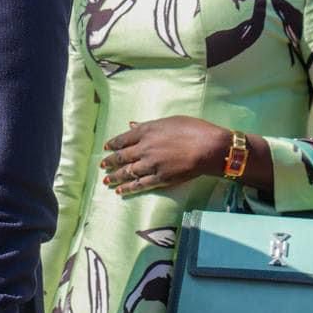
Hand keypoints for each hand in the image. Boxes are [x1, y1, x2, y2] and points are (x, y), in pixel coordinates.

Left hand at [100, 116, 230, 195]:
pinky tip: (121, 191)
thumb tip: (131, 125)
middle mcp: (144, 148)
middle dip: (110, 162)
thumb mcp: (168, 121)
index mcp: (145, 132)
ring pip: (128, 172)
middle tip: (102, 166)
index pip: (122, 139)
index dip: (113, 144)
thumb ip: (147, 125)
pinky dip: (129, 188)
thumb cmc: (192, 129)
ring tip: (106, 180)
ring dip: (115, 177)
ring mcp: (151, 164)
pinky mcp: (161, 178)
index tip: (106, 148)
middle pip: (122, 157)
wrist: (209, 147)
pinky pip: (140, 184)